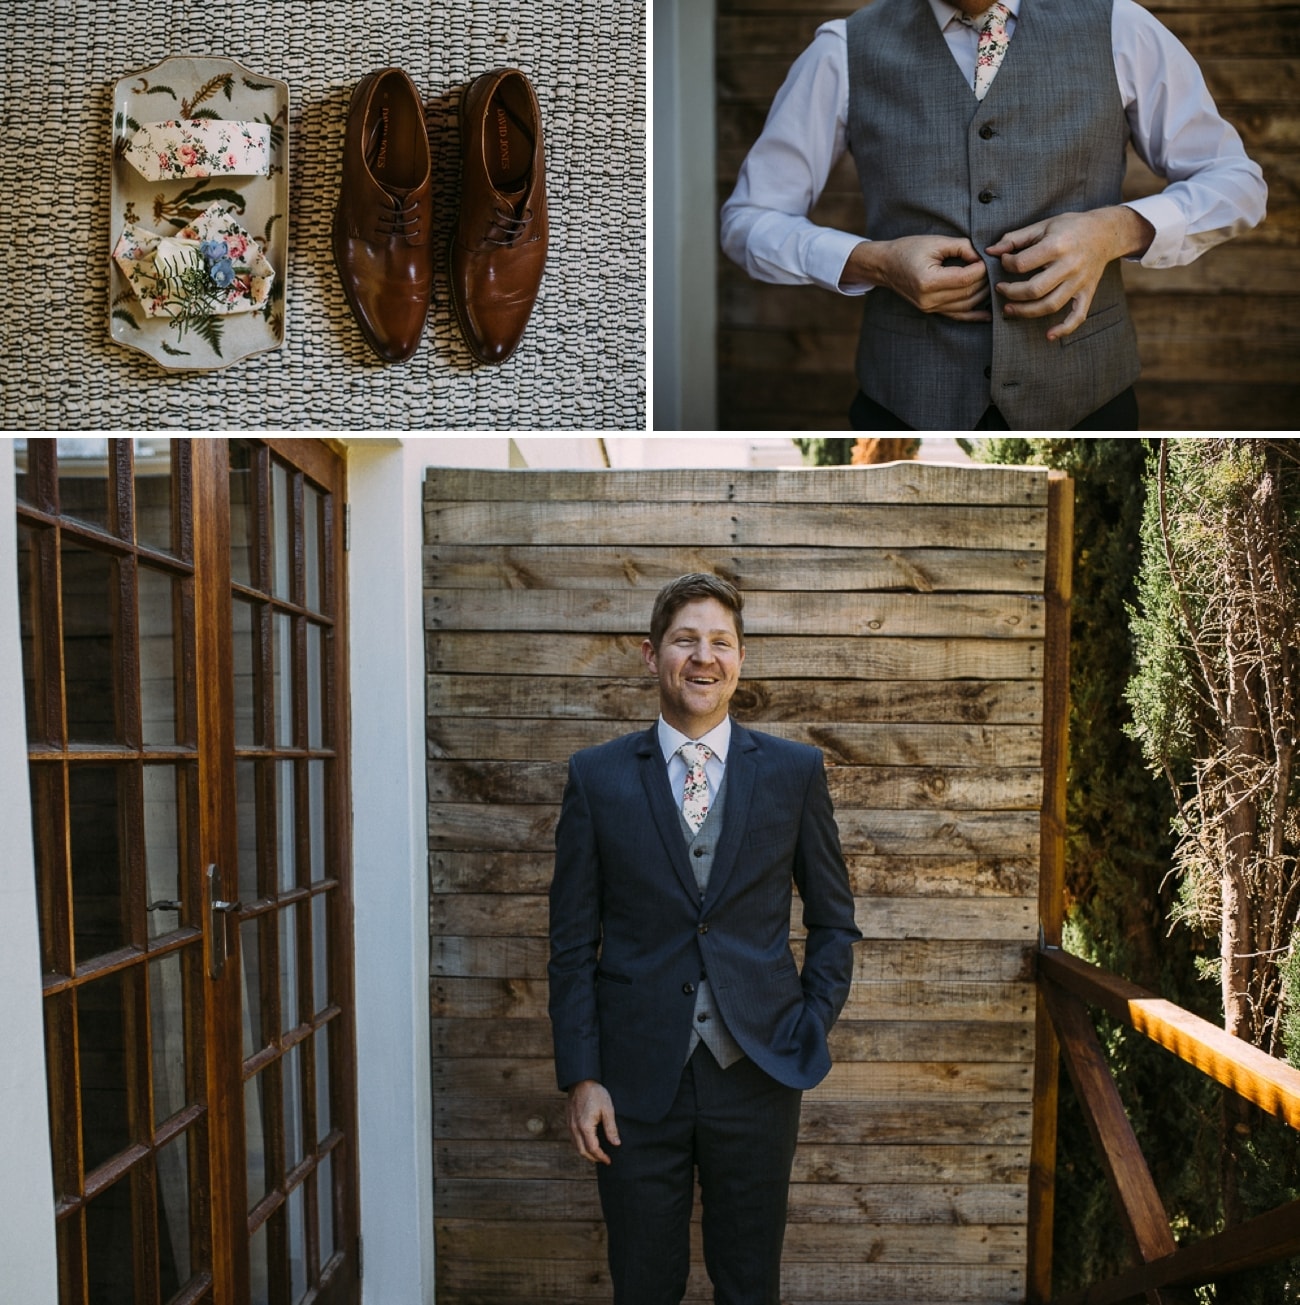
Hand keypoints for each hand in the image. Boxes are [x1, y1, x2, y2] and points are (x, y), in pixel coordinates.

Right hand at [566, 1080, 619, 1163]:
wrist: (581, 1080)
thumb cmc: (595, 1093)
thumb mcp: (607, 1109)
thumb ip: (611, 1128)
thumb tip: (616, 1144)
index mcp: (585, 1126)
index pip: (593, 1149)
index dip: (601, 1157)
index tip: (608, 1160)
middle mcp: (575, 1128)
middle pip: (582, 1151)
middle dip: (593, 1158)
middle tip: (604, 1159)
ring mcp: (570, 1125)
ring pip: (576, 1146)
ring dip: (586, 1153)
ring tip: (597, 1154)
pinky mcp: (569, 1121)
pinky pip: (573, 1139)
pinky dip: (580, 1145)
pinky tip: (587, 1143)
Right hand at [840, 235, 991, 320]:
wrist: (885, 266)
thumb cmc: (908, 249)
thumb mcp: (935, 242)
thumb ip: (962, 247)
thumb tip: (983, 256)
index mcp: (928, 281)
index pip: (966, 278)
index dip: (982, 268)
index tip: (988, 258)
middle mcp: (929, 299)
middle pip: (968, 293)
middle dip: (985, 280)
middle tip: (993, 267)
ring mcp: (930, 308)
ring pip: (966, 306)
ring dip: (983, 294)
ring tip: (991, 280)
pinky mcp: (932, 311)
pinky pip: (958, 316)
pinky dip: (975, 315)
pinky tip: (988, 313)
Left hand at [987, 206, 1154, 340]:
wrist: (1106, 232)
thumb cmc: (1070, 227)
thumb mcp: (1043, 226)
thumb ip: (1015, 238)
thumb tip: (991, 251)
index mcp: (1057, 245)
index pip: (1022, 264)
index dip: (1006, 265)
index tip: (1004, 262)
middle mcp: (1070, 266)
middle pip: (1034, 290)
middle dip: (1011, 293)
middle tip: (1000, 290)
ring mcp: (1080, 282)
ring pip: (1050, 305)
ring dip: (1026, 312)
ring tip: (1009, 309)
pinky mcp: (1087, 292)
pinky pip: (1078, 316)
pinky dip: (1064, 328)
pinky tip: (1048, 336)